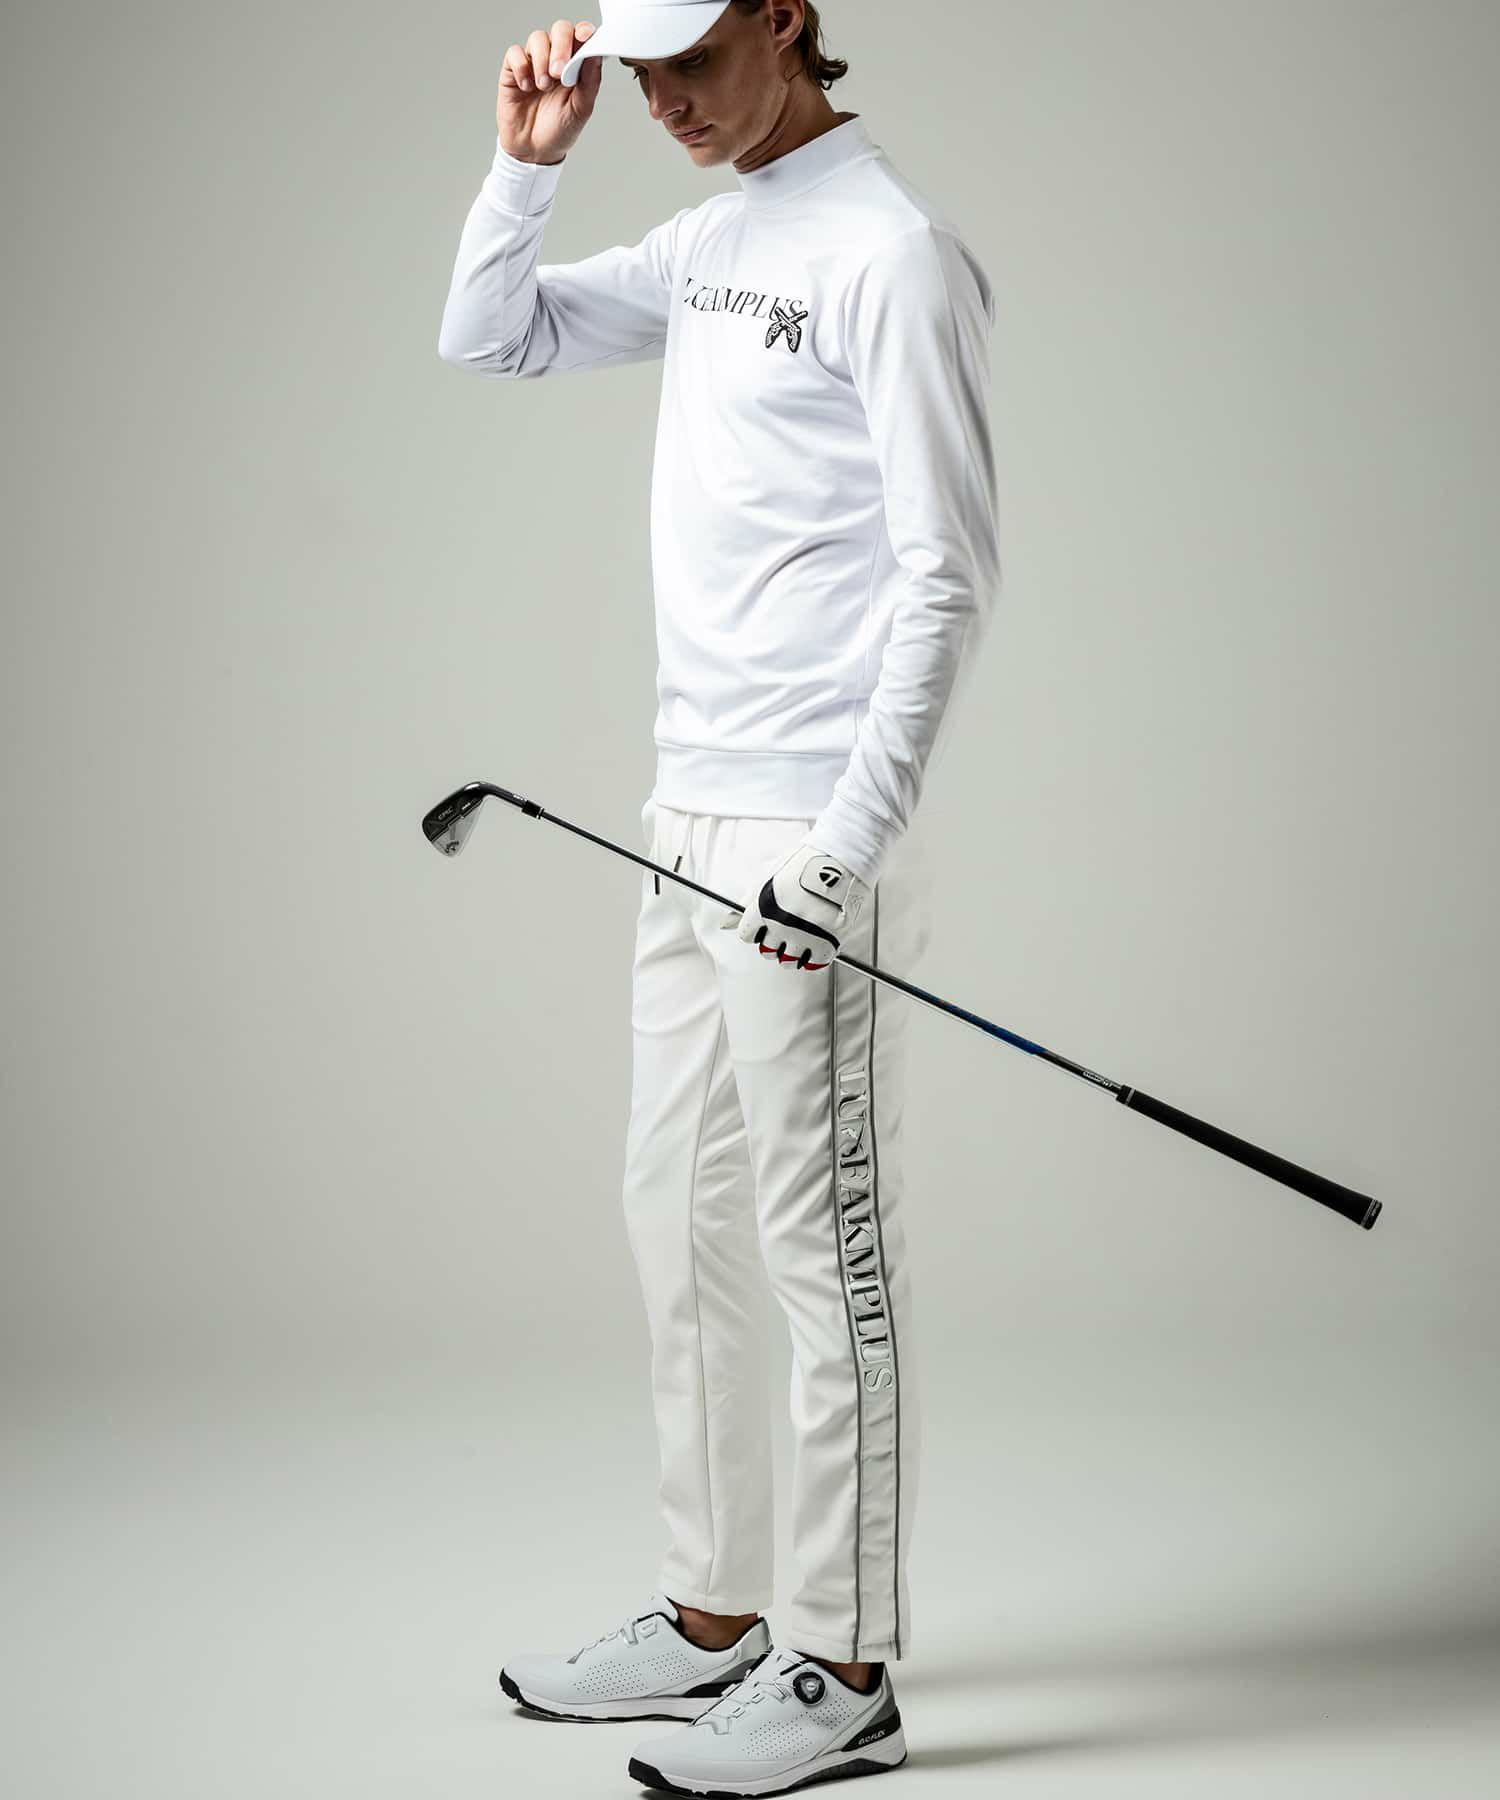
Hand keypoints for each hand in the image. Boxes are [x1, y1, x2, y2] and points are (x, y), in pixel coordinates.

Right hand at [498, 20, 602, 163]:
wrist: (534, 151)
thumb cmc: (559, 131)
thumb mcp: (581, 110)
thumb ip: (590, 81)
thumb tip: (595, 55)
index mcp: (576, 66)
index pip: (581, 37)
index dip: (583, 31)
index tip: (585, 37)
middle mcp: (555, 59)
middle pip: (559, 30)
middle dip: (561, 46)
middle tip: (559, 72)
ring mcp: (534, 63)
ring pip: (537, 38)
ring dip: (541, 60)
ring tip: (543, 86)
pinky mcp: (513, 70)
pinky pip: (515, 53)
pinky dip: (521, 68)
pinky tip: (526, 87)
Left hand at [721, 842, 869, 972]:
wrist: (842, 854)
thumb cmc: (805, 861)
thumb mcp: (769, 875)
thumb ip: (748, 900)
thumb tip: (727, 922)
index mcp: (764, 906)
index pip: (747, 935)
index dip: (756, 930)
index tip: (765, 925)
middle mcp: (782, 923)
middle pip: (767, 951)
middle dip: (773, 941)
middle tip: (787, 928)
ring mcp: (806, 933)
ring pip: (789, 960)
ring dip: (793, 951)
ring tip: (804, 933)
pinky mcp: (829, 940)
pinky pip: (815, 962)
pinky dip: (814, 956)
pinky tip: (817, 941)